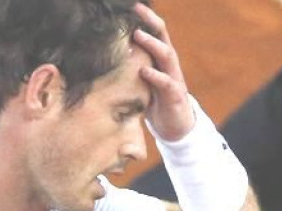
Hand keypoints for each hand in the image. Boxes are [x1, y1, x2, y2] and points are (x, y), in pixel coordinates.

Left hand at [131, 3, 194, 140]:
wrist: (175, 127)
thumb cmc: (155, 101)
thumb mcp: (141, 80)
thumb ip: (131, 66)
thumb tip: (106, 56)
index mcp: (160, 59)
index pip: (155, 32)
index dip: (145, 17)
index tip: (132, 5)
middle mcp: (169, 65)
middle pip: (163, 36)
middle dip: (150, 21)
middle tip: (136, 9)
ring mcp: (174, 78)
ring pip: (167, 55)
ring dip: (152, 44)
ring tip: (138, 34)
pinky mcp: (175, 96)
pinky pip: (166, 83)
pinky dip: (155, 76)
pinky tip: (144, 71)